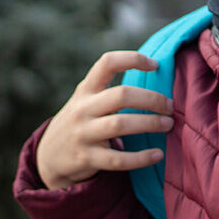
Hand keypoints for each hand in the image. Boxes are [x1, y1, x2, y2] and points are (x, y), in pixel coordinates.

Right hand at [35, 51, 174, 190]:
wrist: (48, 158)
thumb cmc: (81, 123)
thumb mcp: (86, 101)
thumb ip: (111, 91)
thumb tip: (157, 79)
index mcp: (86, 90)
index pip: (107, 63)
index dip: (132, 59)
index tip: (156, 65)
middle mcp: (82, 109)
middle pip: (121, 96)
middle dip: (151, 99)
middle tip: (170, 106)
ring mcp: (83, 133)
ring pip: (120, 125)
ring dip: (150, 123)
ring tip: (168, 124)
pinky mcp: (86, 158)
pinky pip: (118, 159)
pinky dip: (141, 158)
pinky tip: (158, 155)